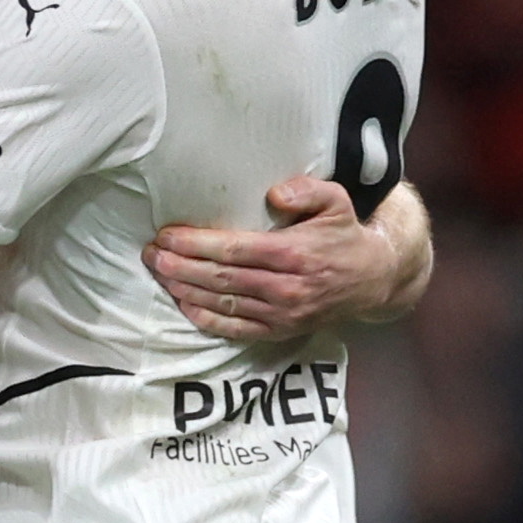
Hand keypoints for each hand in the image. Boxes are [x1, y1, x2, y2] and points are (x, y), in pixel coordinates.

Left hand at [142, 177, 397, 340]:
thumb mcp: (336, 200)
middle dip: (180, 266)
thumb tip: (274, 194)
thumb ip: (307, 191)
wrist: (372, 279)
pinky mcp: (281, 331)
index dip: (196, 245)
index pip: (234, 250)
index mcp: (293, 253)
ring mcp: (282, 314)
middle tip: (150, 254)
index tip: (166, 235)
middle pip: (221, 278)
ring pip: (223, 304)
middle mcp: (286, 287)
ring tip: (159, 274)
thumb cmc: (343, 234)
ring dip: (185, 290)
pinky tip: (184, 304)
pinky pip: (237, 329)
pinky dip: (207, 319)